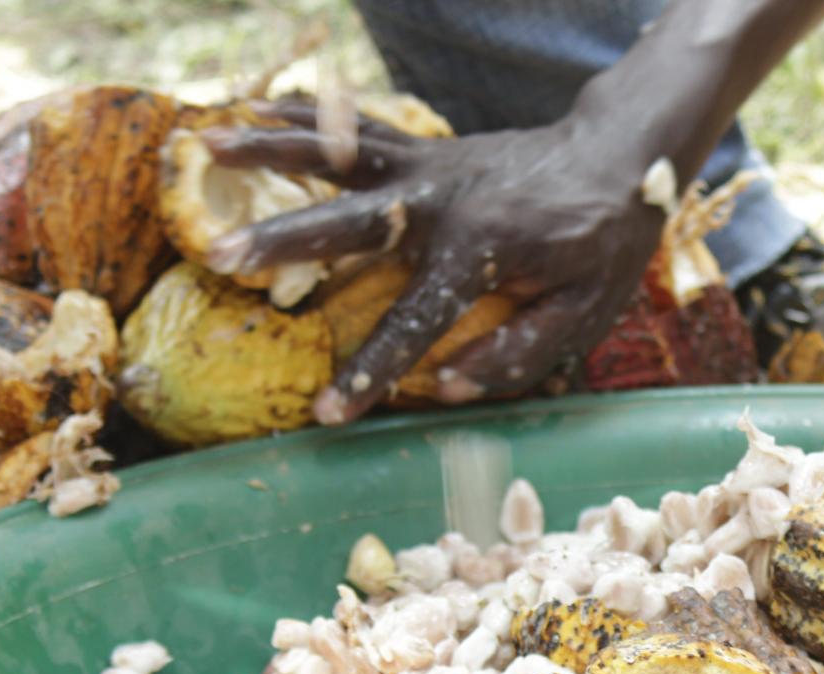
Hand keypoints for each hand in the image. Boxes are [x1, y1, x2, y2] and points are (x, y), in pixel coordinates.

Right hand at [204, 101, 665, 422]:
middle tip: (225, 254)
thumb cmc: (604, 245)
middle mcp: (444, 203)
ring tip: (205, 143)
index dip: (370, 373)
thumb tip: (448, 388)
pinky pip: (357, 131)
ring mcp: (430, 167)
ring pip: (338, 155)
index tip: (327, 412)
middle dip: (284, 242)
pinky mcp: (427, 150)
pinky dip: (304, 118)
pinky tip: (249, 111)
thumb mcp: (585, 313)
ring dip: (269, 148)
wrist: (619, 156)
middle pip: (350, 225)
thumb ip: (518, 353)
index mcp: (482, 252)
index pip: (414, 325)